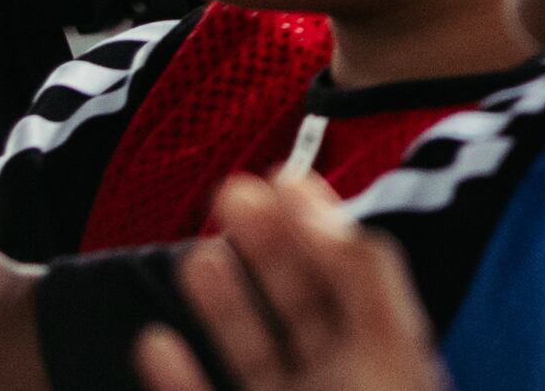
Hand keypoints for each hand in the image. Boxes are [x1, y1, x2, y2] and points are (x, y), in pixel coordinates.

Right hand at [131, 171, 444, 390]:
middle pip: (298, 301)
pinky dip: (177, 378)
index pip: (349, 273)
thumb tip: (325, 214)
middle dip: (266, 245)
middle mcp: (336, 377)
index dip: (318, 222)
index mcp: (384, 352)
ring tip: (197, 256)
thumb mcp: (389, 349)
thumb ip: (363, 279)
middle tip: (230, 190)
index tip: (283, 175)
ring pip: (250, 348)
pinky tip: (155, 341)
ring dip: (222, 303)